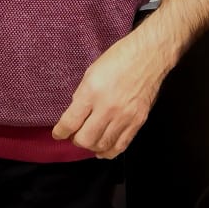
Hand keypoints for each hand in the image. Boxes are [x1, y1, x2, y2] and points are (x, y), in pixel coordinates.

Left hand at [51, 33, 166, 158]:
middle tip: (75, 135)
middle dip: (76, 140)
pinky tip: (103, 149)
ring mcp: (124, 117)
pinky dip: (109, 151)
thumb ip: (82, 96)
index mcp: (92, 92)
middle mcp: (107, 107)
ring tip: (90, 139)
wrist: (149, 56)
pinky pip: (121, 146)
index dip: (60, 132)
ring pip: (102, 145)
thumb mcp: (91, 72)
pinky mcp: (138, 122)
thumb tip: (76, 116)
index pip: (70, 122)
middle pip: (85, 139)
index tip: (58, 134)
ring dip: (92, 146)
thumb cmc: (118, 58)